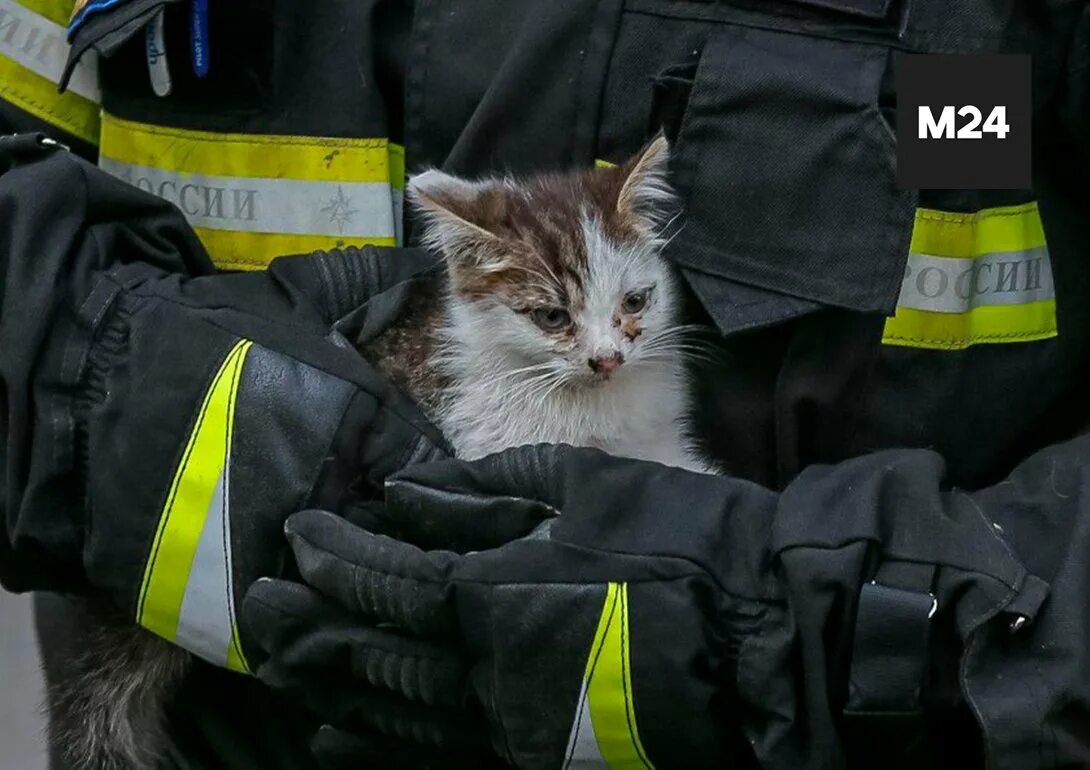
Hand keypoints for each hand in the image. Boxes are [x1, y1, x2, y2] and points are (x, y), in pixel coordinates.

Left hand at [244, 444, 775, 767]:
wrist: (763, 636)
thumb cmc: (681, 546)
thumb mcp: (585, 490)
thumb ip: (486, 491)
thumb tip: (404, 495)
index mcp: (493, 589)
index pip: (384, 576)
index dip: (333, 557)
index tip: (297, 537)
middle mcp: (481, 665)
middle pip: (369, 649)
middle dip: (308, 625)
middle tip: (260, 608)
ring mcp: (504, 718)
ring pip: (389, 706)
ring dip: (328, 682)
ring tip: (282, 664)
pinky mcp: (530, 747)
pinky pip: (433, 749)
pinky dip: (377, 741)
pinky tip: (339, 736)